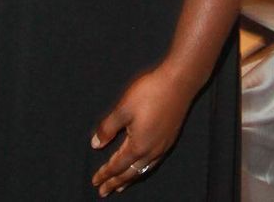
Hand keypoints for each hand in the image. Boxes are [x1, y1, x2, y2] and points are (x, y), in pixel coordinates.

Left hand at [90, 67, 191, 196]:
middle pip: (130, 173)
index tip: (95, 181)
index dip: (105, 174)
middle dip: (115, 183)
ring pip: (142, 170)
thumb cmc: (149, 93)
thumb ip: (108, 128)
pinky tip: (142, 166)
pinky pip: (153, 163)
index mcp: (138, 145)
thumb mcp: (123, 108)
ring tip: (121, 186)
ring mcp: (162, 146)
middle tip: (104, 192)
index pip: (117, 165)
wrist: (178, 83)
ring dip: (130, 179)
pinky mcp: (169, 139)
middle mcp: (151, 151)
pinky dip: (142, 170)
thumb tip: (96, 144)